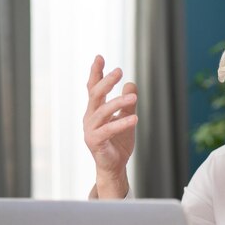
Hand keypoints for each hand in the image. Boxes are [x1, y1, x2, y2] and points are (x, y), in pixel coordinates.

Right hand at [83, 55, 138, 197]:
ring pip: (102, 111)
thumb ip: (128, 103)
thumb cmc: (118, 143)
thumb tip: (131, 84)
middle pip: (95, 95)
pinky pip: (108, 129)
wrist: (114, 166)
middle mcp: (90, 118)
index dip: (96, 73)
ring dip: (118, 102)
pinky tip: (135, 119)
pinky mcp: (95, 141)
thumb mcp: (126, 118)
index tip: (100, 57)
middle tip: (119, 71)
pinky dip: (121, 123)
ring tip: (134, 98)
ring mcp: (90, 130)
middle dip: (105, 81)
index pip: (93, 88)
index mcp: (95, 111)